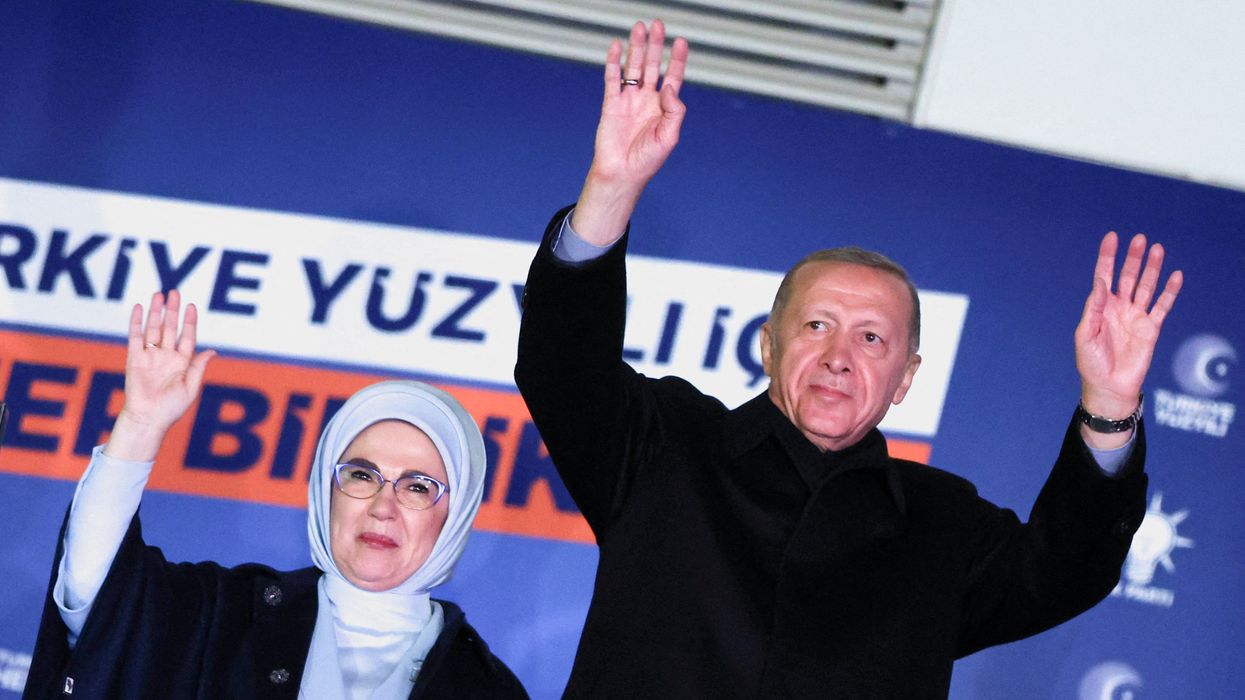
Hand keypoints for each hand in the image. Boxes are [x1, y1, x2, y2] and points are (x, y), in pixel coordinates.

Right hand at [104, 290, 215, 461]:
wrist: (148, 419)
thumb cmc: (171, 408)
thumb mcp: (191, 387)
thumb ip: (198, 367)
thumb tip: (212, 351)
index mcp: (182, 363)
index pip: (187, 336)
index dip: (189, 322)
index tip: (191, 306)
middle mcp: (166, 357)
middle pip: (170, 328)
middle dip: (172, 311)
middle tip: (174, 292)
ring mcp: (150, 356)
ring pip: (154, 329)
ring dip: (156, 312)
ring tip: (159, 295)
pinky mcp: (134, 359)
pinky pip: (136, 337)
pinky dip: (138, 322)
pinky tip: (141, 308)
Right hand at [572, 19, 688, 243]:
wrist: (622, 173)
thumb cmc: (647, 160)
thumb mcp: (669, 136)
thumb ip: (674, 110)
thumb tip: (668, 86)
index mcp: (663, 108)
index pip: (673, 77)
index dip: (677, 59)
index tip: (680, 41)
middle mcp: (647, 100)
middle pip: (653, 65)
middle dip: (655, 45)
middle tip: (657, 25)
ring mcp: (628, 100)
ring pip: (633, 67)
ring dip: (636, 48)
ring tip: (639, 28)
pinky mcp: (611, 104)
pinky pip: (612, 78)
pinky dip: (614, 62)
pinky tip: (616, 47)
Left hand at [1075, 233, 1181, 445]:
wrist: (1109, 386)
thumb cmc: (1091, 362)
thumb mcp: (1085, 334)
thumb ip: (1093, 308)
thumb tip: (1101, 284)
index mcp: (1100, 307)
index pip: (1104, 276)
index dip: (1107, 257)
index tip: (1112, 237)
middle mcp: (1119, 307)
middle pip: (1127, 276)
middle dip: (1133, 258)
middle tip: (1139, 239)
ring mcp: (1136, 316)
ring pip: (1146, 286)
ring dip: (1152, 269)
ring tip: (1158, 249)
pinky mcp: (1152, 328)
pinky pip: (1162, 306)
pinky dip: (1169, 292)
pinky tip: (1175, 276)